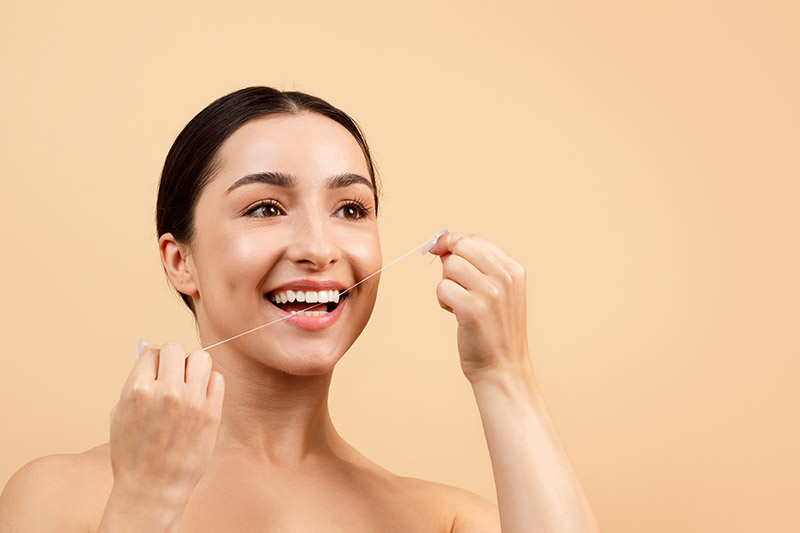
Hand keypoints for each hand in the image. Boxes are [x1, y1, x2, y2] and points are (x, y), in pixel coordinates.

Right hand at [108, 342, 224, 506]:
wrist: (152, 488)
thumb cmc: (133, 453)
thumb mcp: (120, 413)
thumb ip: (136, 381)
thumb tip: (151, 353)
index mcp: (137, 389)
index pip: (152, 350)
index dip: (153, 360)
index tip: (155, 371)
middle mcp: (166, 392)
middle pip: (176, 348)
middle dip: (173, 359)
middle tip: (172, 375)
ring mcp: (191, 402)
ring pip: (201, 358)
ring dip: (194, 366)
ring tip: (188, 383)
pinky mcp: (211, 413)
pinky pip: (217, 379)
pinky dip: (209, 384)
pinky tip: (200, 397)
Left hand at [429, 232, 530, 383]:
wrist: (503, 368)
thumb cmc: (495, 331)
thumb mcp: (497, 293)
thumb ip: (476, 267)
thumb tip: (444, 247)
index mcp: (514, 270)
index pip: (475, 239)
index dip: (452, 241)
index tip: (438, 248)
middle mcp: (505, 278)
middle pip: (461, 247)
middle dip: (449, 262)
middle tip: (453, 284)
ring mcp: (490, 293)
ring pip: (449, 267)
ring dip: (446, 285)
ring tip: (459, 304)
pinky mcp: (473, 310)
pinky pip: (442, 288)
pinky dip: (443, 301)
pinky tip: (455, 314)